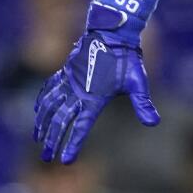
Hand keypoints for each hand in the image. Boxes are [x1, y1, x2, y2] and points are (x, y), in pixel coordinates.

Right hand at [33, 4, 159, 163]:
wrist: (113, 32)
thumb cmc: (128, 59)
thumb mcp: (138, 82)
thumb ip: (143, 103)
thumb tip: (154, 123)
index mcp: (94, 97)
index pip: (81, 127)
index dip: (73, 144)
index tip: (65, 160)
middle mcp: (78, 91)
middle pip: (61, 121)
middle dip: (53, 140)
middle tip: (46, 157)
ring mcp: (69, 80)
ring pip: (51, 106)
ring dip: (43, 123)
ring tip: (37, 138)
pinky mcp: (66, 71)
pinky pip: (49, 88)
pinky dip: (42, 101)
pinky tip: (38, 111)